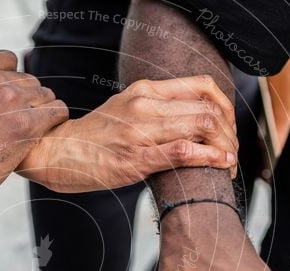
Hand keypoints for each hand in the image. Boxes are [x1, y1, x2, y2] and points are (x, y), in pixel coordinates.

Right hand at [0, 51, 67, 215]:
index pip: (8, 62)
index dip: (10, 83)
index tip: (6, 104)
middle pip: (27, 80)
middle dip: (25, 101)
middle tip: (15, 126)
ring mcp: (8, 98)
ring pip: (44, 95)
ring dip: (40, 113)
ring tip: (28, 134)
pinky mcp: (25, 123)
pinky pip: (57, 111)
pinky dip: (55, 122)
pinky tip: (44, 135)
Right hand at [18, 76, 237, 192]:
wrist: (57, 153)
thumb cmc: (93, 137)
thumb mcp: (125, 109)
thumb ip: (156, 109)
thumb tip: (191, 119)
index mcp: (144, 90)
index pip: (202, 86)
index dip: (226, 106)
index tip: (228, 126)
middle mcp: (144, 105)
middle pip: (208, 109)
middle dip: (230, 133)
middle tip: (232, 151)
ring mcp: (140, 132)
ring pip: (202, 126)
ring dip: (225, 147)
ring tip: (228, 162)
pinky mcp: (136, 159)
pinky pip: (185, 152)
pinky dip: (211, 158)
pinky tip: (221, 165)